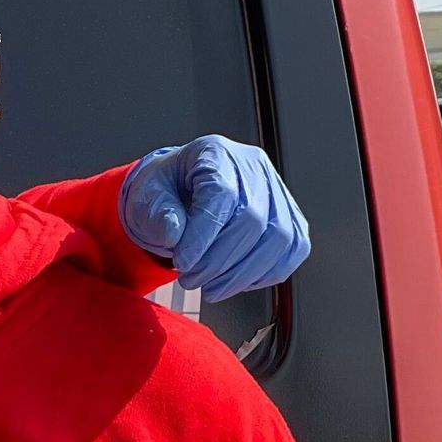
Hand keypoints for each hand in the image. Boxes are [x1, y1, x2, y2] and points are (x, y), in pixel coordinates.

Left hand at [120, 136, 308, 301]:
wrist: (178, 192)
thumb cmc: (166, 191)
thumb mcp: (147, 196)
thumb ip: (158, 214)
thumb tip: (175, 235)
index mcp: (216, 154)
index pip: (223, 195)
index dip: (204, 236)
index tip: (183, 263)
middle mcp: (252, 167)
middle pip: (253, 220)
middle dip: (219, 261)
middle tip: (191, 279)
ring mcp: (275, 190)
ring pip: (278, 238)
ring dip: (242, 273)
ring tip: (211, 287)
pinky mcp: (288, 215)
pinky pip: (293, 248)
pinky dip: (267, 272)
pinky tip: (238, 281)